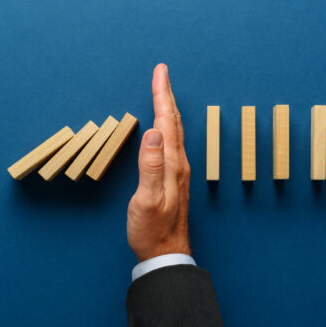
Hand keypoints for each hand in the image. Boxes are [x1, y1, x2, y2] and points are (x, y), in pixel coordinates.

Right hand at [127, 63, 191, 261]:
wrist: (165, 254)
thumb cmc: (152, 230)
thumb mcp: (147, 199)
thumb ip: (150, 166)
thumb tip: (153, 132)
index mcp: (171, 164)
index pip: (165, 122)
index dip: (162, 95)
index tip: (160, 72)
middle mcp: (178, 164)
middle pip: (172, 122)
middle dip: (165, 95)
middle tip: (161, 73)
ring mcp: (177, 172)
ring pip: (173, 131)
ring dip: (167, 109)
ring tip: (163, 93)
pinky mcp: (173, 179)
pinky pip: (171, 143)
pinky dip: (167, 126)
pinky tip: (164, 128)